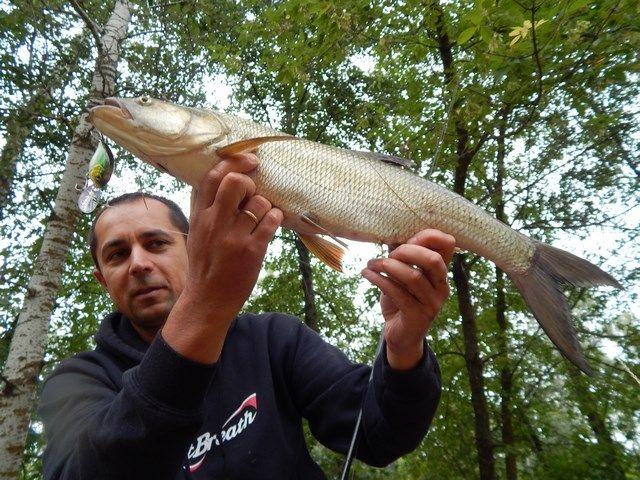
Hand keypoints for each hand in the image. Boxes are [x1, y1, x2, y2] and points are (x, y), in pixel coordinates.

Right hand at [184, 153, 282, 320]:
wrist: (208, 300)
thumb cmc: (206, 264)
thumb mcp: (197, 232)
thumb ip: (205, 206)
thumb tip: (222, 176)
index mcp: (199, 215)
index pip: (213, 176)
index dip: (234, 161)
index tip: (250, 160)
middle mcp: (215, 223)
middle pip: (236, 182)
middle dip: (250, 182)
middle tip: (253, 194)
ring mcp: (234, 237)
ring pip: (259, 201)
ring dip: (266, 205)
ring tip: (263, 216)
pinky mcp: (252, 251)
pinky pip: (271, 220)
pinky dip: (276, 217)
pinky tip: (271, 223)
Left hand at [362, 229, 454, 370]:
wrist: (401, 335)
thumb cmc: (401, 299)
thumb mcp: (402, 274)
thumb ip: (402, 256)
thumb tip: (390, 233)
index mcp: (441, 271)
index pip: (448, 245)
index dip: (428, 235)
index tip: (405, 237)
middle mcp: (442, 286)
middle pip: (433, 260)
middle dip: (407, 251)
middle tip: (388, 254)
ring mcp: (432, 303)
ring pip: (413, 277)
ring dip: (387, 266)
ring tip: (371, 264)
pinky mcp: (418, 316)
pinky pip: (397, 293)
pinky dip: (379, 280)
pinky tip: (367, 274)